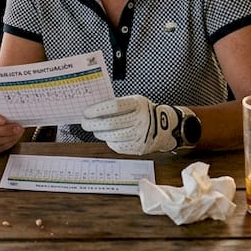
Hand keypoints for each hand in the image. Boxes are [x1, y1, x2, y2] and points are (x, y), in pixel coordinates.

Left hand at [80, 96, 199, 154]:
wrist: (165, 127)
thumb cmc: (144, 112)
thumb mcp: (134, 102)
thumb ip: (117, 104)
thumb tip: (93, 109)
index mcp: (138, 104)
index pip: (113, 107)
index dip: (97, 110)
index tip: (86, 112)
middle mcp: (140, 120)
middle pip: (111, 123)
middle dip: (93, 124)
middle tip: (85, 123)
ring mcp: (140, 135)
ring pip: (112, 136)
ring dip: (99, 133)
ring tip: (95, 130)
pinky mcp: (138, 147)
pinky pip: (118, 146)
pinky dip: (110, 141)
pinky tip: (108, 137)